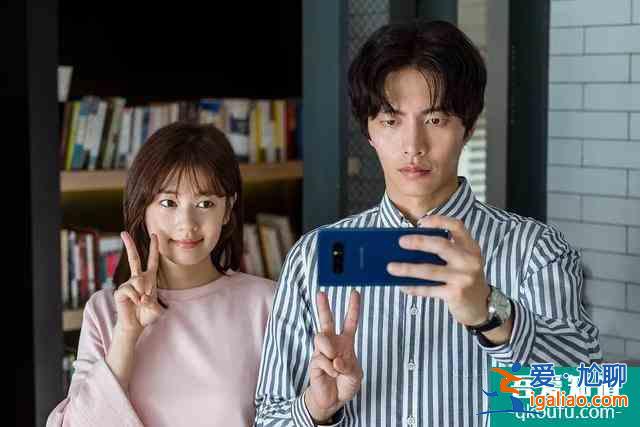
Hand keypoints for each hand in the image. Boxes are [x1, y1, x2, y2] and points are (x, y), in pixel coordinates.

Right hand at [114, 232, 163, 336]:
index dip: (154, 248)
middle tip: (123, 232)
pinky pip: (130, 290)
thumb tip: (141, 294)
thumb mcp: (156, 308)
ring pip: (138, 281)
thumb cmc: (146, 315)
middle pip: (133, 258)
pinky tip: (135, 303)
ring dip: (144, 293)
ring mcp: (127, 284)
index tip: (154, 235)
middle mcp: (137, 278)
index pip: (152, 260)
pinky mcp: (120, 291)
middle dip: (129, 245)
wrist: (135, 325)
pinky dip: (136, 298)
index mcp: (149, 278)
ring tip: (143, 302)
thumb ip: (153, 302)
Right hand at [305, 290, 362, 422]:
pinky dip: (330, 368)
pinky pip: (321, 359)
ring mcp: (322, 352)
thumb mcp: (355, 375)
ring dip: (330, 349)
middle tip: (321, 293)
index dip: (353, 308)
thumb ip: (348, 366)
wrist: (333, 400)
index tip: (355, 293)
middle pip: (326, 321)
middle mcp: (333, 344)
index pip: (349, 322)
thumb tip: (336, 360)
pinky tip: (332, 374)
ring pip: (321, 337)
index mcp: (346, 343)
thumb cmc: (345, 384)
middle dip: (323, 306)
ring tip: (334, 361)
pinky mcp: (314, 362)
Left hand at [387, 216, 490, 326]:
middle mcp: (469, 260)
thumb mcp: (461, 261)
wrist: (480, 306)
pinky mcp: (456, 293)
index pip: (457, 226)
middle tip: (400, 241)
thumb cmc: (464, 278)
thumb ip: (444, 252)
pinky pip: (429, 289)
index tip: (421, 222)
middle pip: (441, 245)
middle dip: (419, 242)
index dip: (439, 221)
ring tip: (391, 267)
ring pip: (430, 270)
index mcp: (470, 247)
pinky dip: (414, 287)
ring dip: (407, 269)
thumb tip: (409, 246)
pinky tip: (402, 286)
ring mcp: (463, 277)